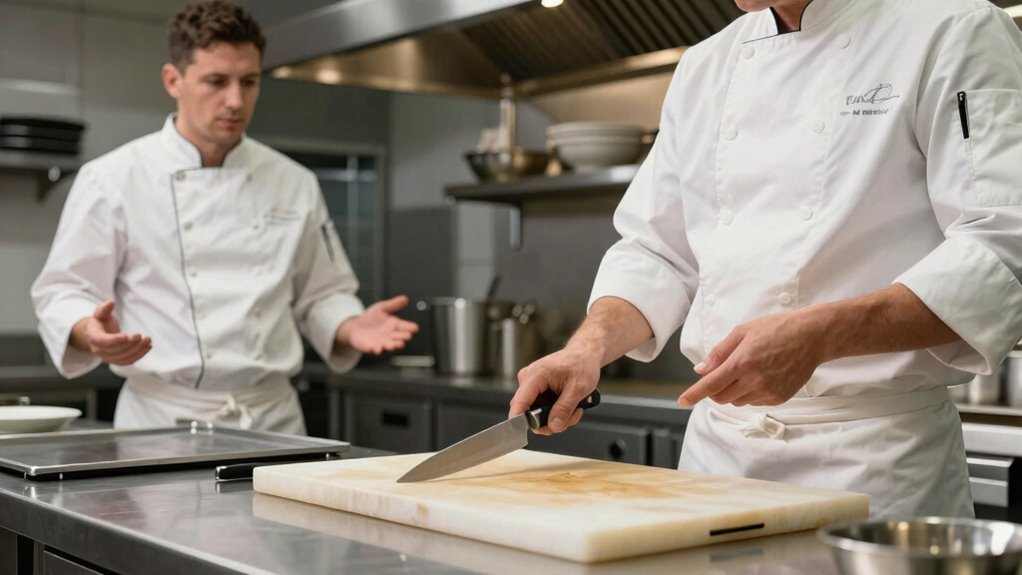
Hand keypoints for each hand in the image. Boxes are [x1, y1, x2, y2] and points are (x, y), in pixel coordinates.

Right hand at [70, 301, 151, 364]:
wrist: (100, 334)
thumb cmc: (101, 322)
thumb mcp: (100, 313)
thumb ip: (104, 308)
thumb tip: (110, 302)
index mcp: (94, 337)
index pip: (103, 341)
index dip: (115, 340)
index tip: (127, 336)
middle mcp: (99, 350)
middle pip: (115, 351)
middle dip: (129, 344)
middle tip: (140, 336)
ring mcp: (108, 357)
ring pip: (123, 358)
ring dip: (137, 350)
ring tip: (148, 340)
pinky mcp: (117, 361)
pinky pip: (128, 361)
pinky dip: (139, 355)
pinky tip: (148, 347)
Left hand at [338, 295, 418, 354]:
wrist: (355, 328)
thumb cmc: (370, 318)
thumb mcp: (381, 308)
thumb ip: (393, 304)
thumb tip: (405, 298)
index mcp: (395, 325)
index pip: (405, 326)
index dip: (411, 327)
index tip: (415, 328)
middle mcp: (391, 335)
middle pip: (400, 337)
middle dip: (403, 337)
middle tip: (406, 336)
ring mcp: (383, 342)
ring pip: (390, 345)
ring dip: (393, 346)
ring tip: (393, 345)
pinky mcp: (373, 347)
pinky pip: (376, 349)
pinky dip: (377, 350)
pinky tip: (378, 349)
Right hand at [510, 347, 600, 434]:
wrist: (584, 355)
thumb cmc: (582, 365)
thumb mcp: (578, 388)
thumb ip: (564, 408)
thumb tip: (553, 426)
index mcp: (536, 374)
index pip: (520, 401)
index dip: (519, 420)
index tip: (522, 433)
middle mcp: (528, 378)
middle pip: (528, 413)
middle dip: (550, 421)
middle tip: (570, 417)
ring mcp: (531, 384)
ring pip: (536, 414)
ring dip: (556, 417)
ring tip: (573, 409)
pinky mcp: (536, 389)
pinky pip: (540, 409)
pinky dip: (556, 412)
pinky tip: (569, 405)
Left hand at [677, 309, 826, 407]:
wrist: (812, 337)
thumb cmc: (776, 328)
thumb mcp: (742, 332)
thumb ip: (719, 352)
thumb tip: (701, 370)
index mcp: (741, 363)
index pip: (710, 385)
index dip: (694, 394)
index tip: (682, 400)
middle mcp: (753, 381)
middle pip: (721, 397)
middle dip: (714, 390)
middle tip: (721, 374)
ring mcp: (767, 392)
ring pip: (737, 401)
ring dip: (732, 392)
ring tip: (746, 370)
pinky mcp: (779, 398)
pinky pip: (754, 402)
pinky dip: (749, 394)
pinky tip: (760, 377)